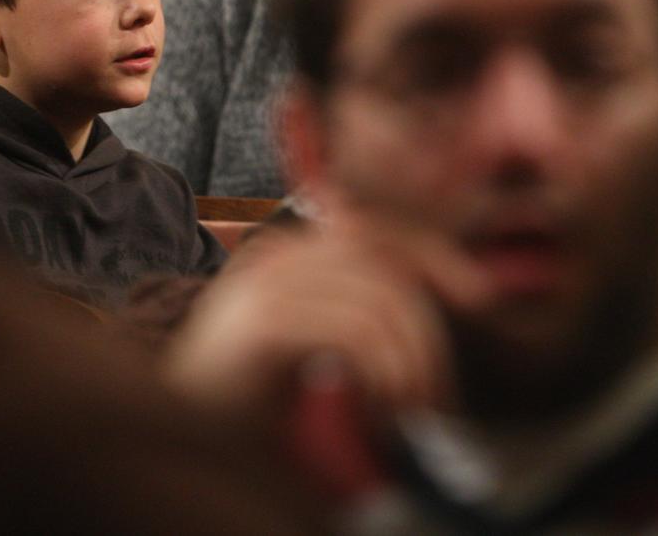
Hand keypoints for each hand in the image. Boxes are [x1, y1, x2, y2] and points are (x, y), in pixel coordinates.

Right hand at [166, 199, 493, 425]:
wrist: (180, 427)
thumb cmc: (245, 395)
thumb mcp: (310, 341)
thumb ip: (352, 312)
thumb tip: (430, 303)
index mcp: (288, 254)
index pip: (378, 231)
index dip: (435, 255)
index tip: (477, 297)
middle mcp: (276, 257)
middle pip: (387, 265)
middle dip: (426, 333)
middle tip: (431, 398)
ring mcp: (266, 284)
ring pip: (379, 302)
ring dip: (408, 365)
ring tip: (400, 412)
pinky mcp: (263, 321)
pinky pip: (354, 332)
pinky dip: (382, 375)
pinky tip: (373, 410)